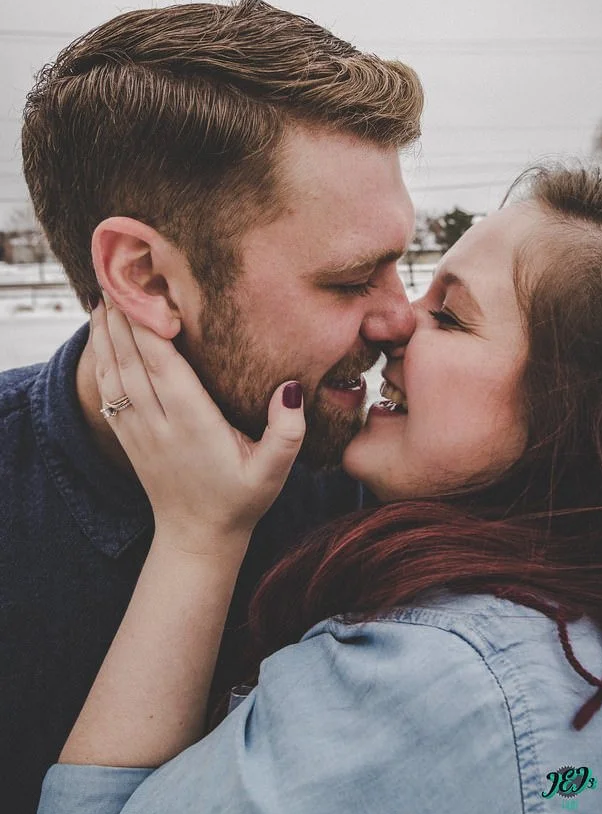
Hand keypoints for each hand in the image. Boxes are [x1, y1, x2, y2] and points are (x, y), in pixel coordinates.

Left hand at [90, 297, 305, 553]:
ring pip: (114, 373)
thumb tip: (288, 388)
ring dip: (106, 335)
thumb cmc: (241, 499)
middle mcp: (159, 423)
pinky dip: (102, 359)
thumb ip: (287, 430)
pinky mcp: (129, 437)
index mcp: (192, 423)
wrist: (198, 538)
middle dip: (123, 317)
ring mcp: (139, 431)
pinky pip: (108, 391)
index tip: (147, 288)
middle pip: (132, 361)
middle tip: (121, 275)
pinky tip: (102, 337)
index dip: (150, 325)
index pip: (163, 365)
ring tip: (104, 296)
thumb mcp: (275, 470)